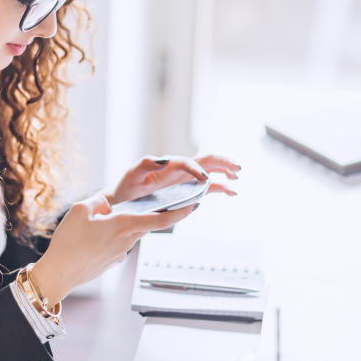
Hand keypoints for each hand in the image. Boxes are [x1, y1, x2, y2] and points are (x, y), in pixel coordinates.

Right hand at [31, 191, 199, 302]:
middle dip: (149, 213)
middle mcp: (127, 240)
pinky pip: (117, 242)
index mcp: (124, 225)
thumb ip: (99, 201)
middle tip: (144, 205)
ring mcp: (121, 253)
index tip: (194, 205)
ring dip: (121, 225)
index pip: (161, 219)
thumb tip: (108, 204)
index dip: (180, 212)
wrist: (59, 274)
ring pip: (129, 232)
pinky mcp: (113, 261)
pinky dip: (110, 236)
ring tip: (94, 224)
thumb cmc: (69, 243)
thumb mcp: (80, 209)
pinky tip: (90, 238)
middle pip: (146, 223)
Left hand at [105, 154, 241, 205]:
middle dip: (222, 162)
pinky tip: (232, 191)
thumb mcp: (131, 175)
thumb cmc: (127, 188)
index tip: (204, 179)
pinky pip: (208, 187)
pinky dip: (221, 188)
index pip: (187, 162)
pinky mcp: (187, 190)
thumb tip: (163, 159)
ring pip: (210, 171)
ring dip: (225, 172)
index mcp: (168, 165)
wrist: (124, 202)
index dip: (197, 169)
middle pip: (205, 160)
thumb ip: (145, 165)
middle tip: (237, 168)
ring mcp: (185, 180)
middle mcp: (180, 170)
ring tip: (237, 176)